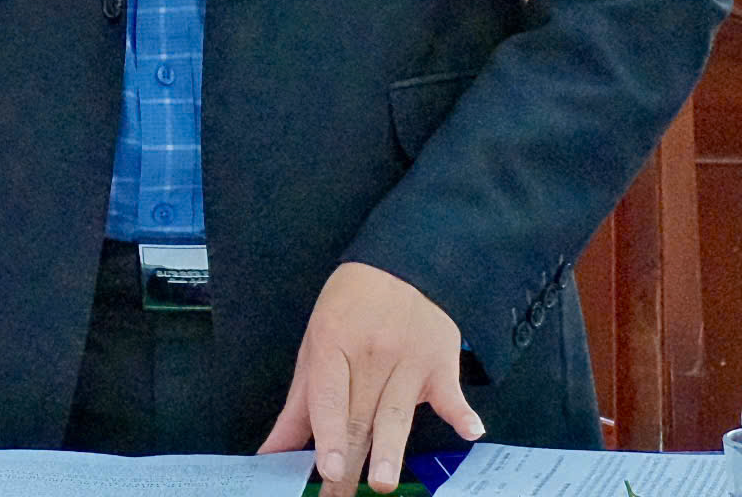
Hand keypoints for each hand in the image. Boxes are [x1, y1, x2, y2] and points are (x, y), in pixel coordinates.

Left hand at [258, 262, 482, 494]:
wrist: (401, 266)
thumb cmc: (349, 311)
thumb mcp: (315, 345)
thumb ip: (298, 406)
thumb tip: (271, 453)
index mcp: (332, 345)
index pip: (329, 395)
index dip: (328, 432)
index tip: (326, 467)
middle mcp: (370, 354)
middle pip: (360, 415)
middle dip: (351, 462)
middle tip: (340, 496)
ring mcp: (408, 359)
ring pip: (397, 411)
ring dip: (391, 448)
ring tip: (382, 482)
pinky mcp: (441, 363)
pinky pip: (451, 391)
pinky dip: (461, 411)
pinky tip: (470, 431)